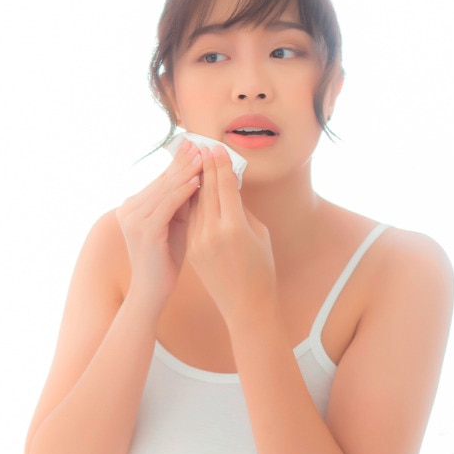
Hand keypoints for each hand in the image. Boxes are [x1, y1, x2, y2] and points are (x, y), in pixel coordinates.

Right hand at [115, 138, 202, 302]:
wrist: (152, 291)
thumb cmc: (165, 260)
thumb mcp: (173, 225)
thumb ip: (181, 203)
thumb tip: (199, 176)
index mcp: (132, 207)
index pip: (159, 179)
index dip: (177, 162)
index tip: (194, 146)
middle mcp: (128, 209)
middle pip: (162, 180)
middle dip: (183, 161)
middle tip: (200, 144)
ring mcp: (133, 219)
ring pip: (165, 189)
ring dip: (186, 171)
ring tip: (203, 157)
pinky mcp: (143, 229)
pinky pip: (167, 204)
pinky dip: (183, 191)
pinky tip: (197, 181)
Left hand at [186, 146, 276, 326]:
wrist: (246, 307)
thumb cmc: (262, 270)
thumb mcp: (259, 235)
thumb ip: (242, 211)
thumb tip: (228, 190)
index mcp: (234, 228)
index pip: (225, 187)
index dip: (221, 165)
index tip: (216, 148)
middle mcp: (213, 233)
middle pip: (207, 191)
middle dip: (206, 168)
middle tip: (204, 146)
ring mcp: (199, 242)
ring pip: (195, 204)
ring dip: (196, 182)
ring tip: (196, 162)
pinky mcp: (192, 249)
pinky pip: (191, 219)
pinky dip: (192, 202)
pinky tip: (192, 188)